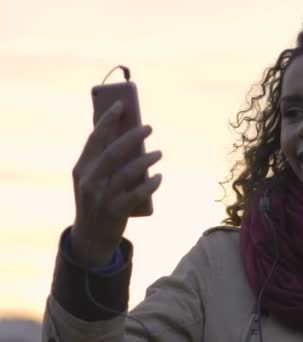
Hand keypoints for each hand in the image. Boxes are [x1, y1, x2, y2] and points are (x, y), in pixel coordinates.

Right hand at [70, 100, 162, 266]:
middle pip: (113, 152)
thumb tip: (131, 134)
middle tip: (148, 127)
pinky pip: (137, 194)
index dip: (108, 119)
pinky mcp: (116, 211)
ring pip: (127, 173)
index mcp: (82, 168)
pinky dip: (150, 184)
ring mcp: (102, 197)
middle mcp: (90, 181)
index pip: (95, 138)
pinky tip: (159, 177)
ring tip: (159, 152)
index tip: (122, 104)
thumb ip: (107, 160)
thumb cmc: (97, 199)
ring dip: (146, 160)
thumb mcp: (94, 179)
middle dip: (132, 136)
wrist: (90, 237)